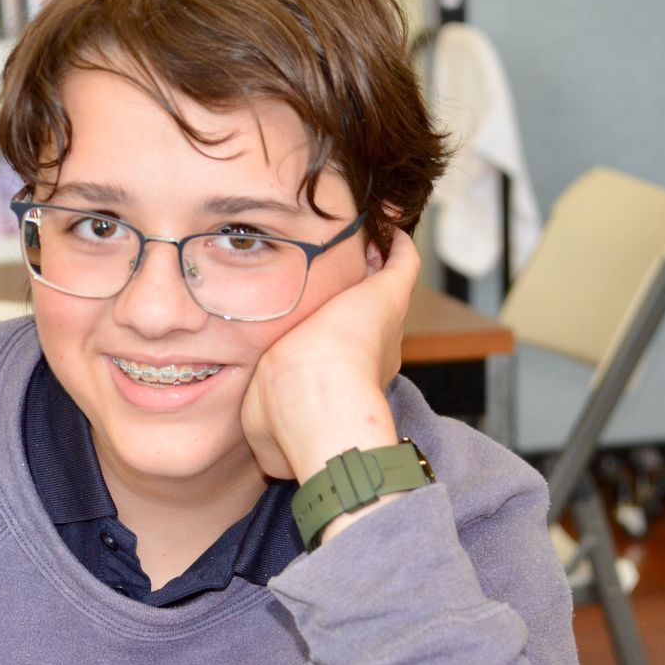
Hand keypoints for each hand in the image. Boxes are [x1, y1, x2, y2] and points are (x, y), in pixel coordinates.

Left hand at [241, 228, 419, 482]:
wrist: (315, 404)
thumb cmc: (288, 422)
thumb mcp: (264, 431)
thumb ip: (264, 425)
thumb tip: (267, 447)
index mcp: (341, 383)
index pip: (338, 355)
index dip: (327, 339)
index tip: (312, 325)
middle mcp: (372, 352)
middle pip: (364, 316)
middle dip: (349, 294)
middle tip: (338, 268)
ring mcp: (383, 322)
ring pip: (383, 285)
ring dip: (374, 262)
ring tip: (364, 233)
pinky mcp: (387, 295)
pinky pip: (401, 259)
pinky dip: (396, 238)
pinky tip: (386, 217)